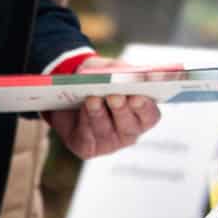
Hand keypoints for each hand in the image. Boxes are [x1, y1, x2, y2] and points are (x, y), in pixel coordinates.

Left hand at [44, 56, 164, 159]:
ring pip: (105, 132)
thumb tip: (124, 73)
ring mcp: (108, 143)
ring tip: (93, 98)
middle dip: (121, 110)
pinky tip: (82, 108)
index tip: (138, 96)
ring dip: (99, 114)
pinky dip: (84, 121)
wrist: (67, 92)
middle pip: (129, 126)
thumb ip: (119, 69)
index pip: (150, 116)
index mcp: (140, 114)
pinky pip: (86, 139)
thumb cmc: (97, 79)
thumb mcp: (109, 69)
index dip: (146, 107)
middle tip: (116, 96)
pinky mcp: (87, 148)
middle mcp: (128, 131)